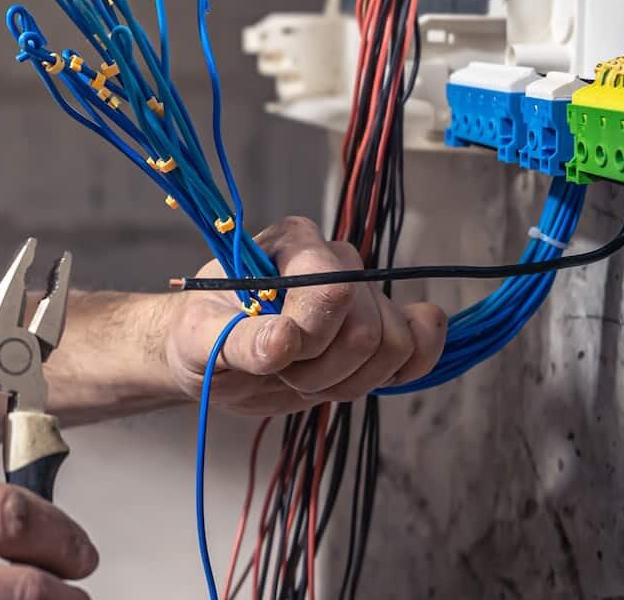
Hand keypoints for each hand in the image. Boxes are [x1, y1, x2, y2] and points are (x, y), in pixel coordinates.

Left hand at [159, 217, 446, 412]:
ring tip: (303, 375)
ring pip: (395, 346)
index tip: (276, 352)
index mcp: (292, 244)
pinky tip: (360, 377)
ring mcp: (362, 297)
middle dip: (321, 368)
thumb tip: (285, 339)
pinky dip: (402, 371)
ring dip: (347, 380)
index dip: (312, 336)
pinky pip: (423, 344)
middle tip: (281, 368)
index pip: (333, 289)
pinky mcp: (380, 330)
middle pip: (367, 328)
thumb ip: (240, 340)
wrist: (213, 360)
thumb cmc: (200, 337)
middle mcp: (335, 261)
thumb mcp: (200, 340)